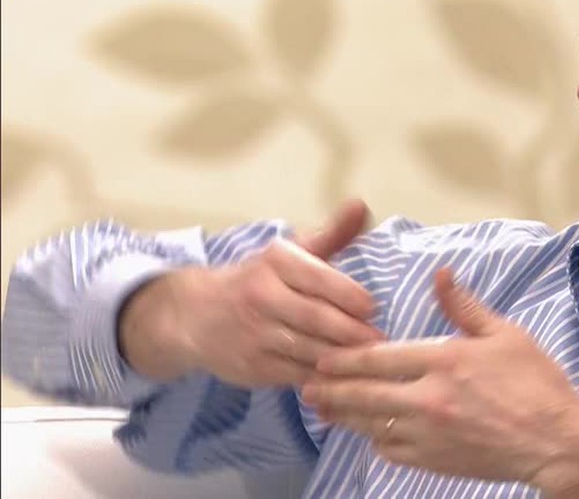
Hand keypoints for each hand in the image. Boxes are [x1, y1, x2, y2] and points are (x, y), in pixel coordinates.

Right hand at [120, 200, 382, 386]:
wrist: (193, 315)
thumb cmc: (258, 280)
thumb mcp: (290, 253)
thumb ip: (332, 234)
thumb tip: (360, 205)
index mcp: (275, 263)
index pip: (318, 277)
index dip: (348, 295)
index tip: (373, 307)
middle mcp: (261, 296)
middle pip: (316, 318)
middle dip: (352, 331)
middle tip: (379, 340)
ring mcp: (254, 334)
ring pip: (309, 349)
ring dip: (342, 357)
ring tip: (370, 360)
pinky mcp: (253, 367)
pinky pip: (296, 375)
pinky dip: (323, 378)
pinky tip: (344, 376)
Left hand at [304, 269, 578, 494]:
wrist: (556, 441)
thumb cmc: (537, 384)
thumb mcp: (506, 334)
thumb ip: (464, 307)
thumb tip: (440, 274)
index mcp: (445, 360)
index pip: (379, 357)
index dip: (345, 358)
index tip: (322, 356)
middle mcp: (428, 398)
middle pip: (364, 393)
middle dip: (331, 389)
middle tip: (307, 386)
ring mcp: (429, 434)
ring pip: (371, 424)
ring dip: (344, 416)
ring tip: (323, 410)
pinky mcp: (435, 460)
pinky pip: (391, 450)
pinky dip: (376, 439)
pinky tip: (369, 433)